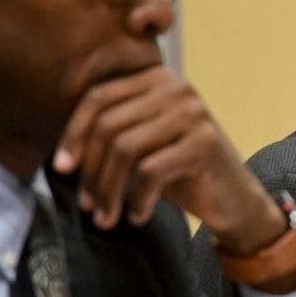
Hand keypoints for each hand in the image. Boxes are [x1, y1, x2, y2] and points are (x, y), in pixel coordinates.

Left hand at [52, 65, 278, 250]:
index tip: (62, 168)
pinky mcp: (204, 143)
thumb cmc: (181, 173)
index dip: (73, 134)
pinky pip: (150, 171)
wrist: (234, 199)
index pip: (98, 98)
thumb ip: (111, 136)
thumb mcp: (143, 147)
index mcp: (158, 79)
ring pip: (125, 149)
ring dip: (108, 191)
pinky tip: (138, 216)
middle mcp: (177, 88)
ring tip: (106, 217)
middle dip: (91, 171)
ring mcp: (194, 113)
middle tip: (86, 205)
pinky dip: (137, 200)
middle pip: (109, 125)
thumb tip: (62, 158)